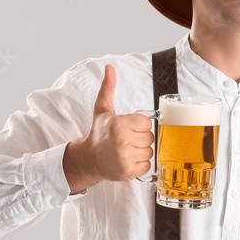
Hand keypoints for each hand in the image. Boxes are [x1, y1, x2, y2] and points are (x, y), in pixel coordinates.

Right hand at [63, 65, 153, 192]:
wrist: (89, 159)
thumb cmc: (99, 133)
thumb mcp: (103, 109)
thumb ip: (108, 88)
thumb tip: (109, 67)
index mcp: (118, 125)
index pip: (147, 123)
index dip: (138, 125)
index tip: (127, 128)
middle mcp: (122, 142)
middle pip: (150, 137)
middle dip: (140, 138)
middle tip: (125, 140)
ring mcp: (125, 159)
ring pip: (150, 151)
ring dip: (141, 151)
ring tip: (126, 150)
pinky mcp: (129, 173)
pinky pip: (148, 165)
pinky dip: (140, 164)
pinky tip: (127, 160)